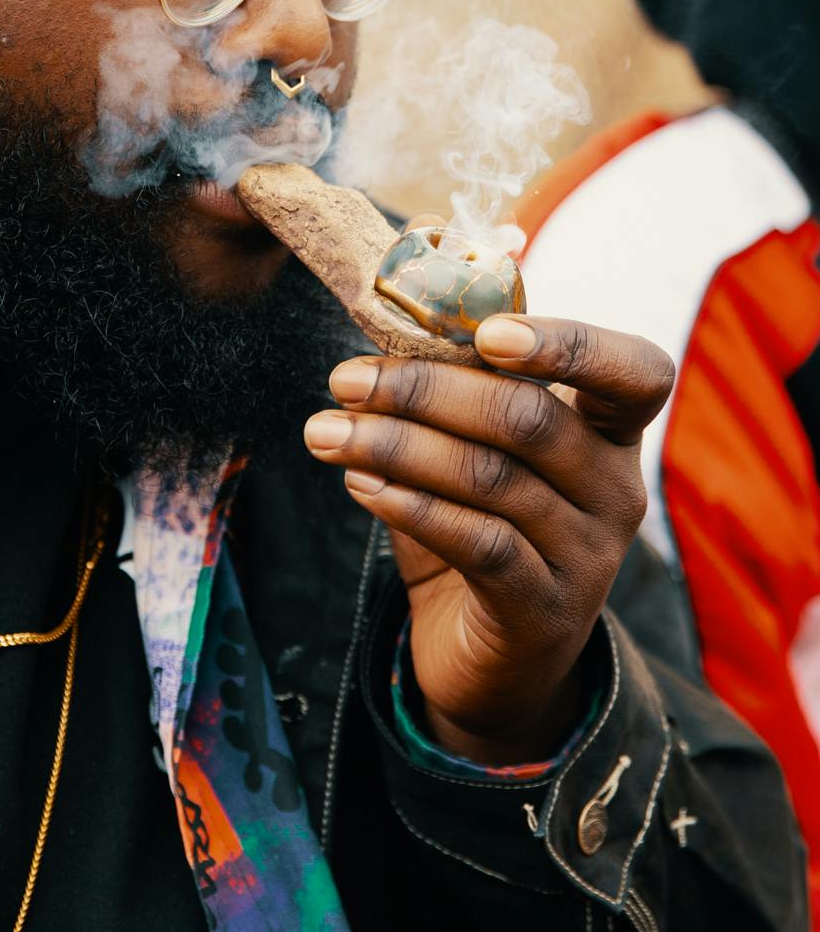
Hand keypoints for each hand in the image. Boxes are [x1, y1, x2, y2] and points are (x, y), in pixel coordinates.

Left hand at [302, 311, 674, 763]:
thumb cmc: (481, 522)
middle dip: (422, 390)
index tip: (487, 332)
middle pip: (527, 419)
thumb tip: (388, 300)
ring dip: (393, 445)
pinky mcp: (545, 610)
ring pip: (489, 479)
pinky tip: (359, 485)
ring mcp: (587, 556)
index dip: (569, 344)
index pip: (634, 372)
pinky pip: (477, 543)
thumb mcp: (475, 447)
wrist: (493, 657)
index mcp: (609, 431)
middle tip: (343, 379)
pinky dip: (410, 506)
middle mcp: (614, 489)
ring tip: (324, 431)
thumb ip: (452, 381)